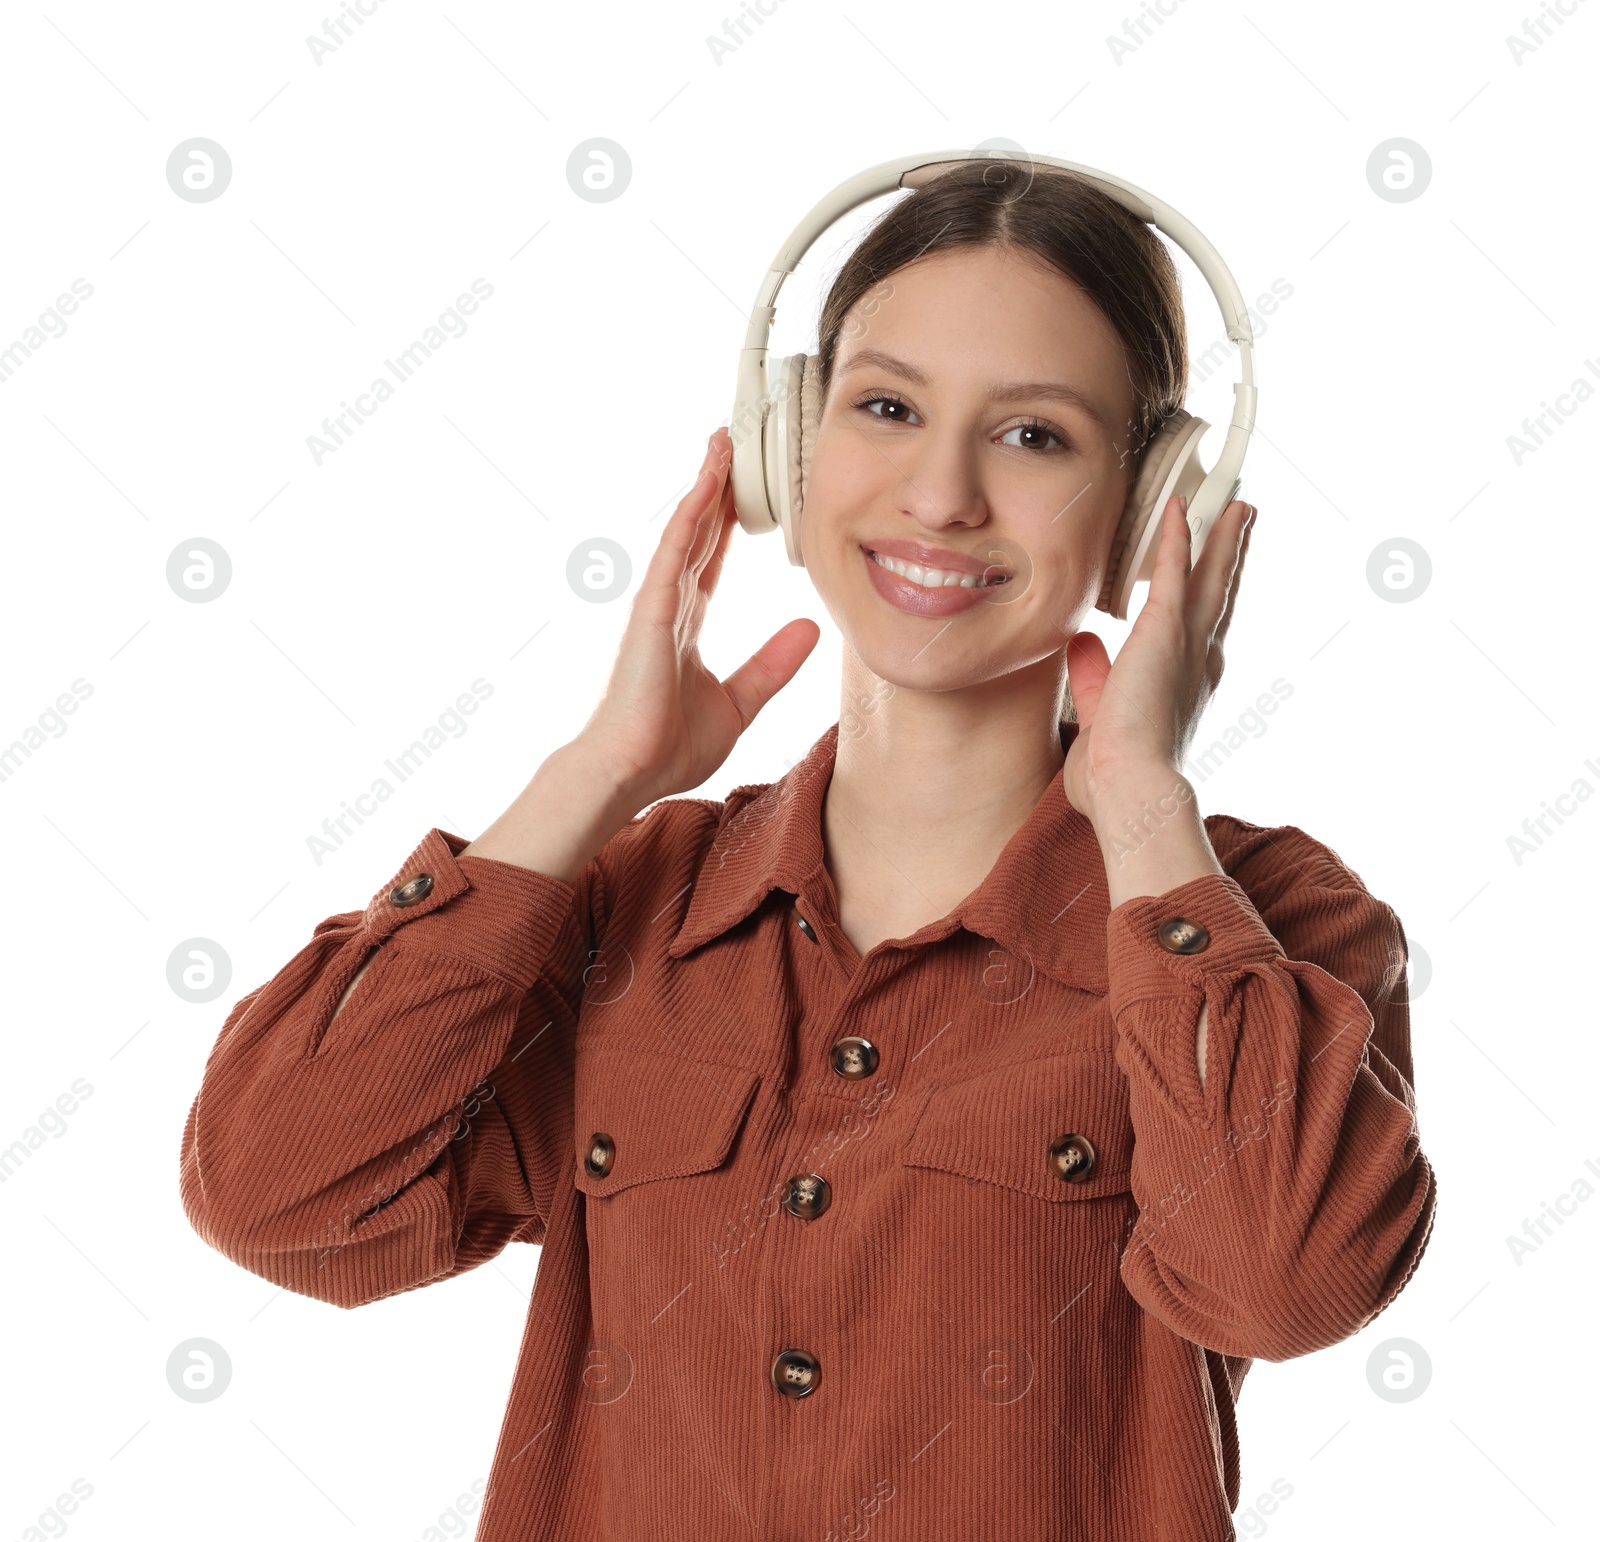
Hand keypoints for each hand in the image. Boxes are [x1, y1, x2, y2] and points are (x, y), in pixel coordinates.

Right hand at [576, 427, 820, 806]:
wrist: (631, 772)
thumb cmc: (670, 746)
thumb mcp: (741, 701)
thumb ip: (773, 664)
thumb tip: (810, 628)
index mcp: (685, 623)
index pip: (711, 557)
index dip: (727, 519)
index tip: (745, 485)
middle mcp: (669, 604)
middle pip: (697, 530)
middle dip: (716, 485)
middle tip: (734, 439)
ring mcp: (656, 603)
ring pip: (684, 528)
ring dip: (704, 483)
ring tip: (722, 440)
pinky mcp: (650, 610)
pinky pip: (674, 550)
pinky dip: (691, 514)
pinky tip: (707, 482)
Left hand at [1062, 493, 1255, 829]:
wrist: (1130, 790)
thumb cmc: (1112, 779)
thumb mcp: (1097, 720)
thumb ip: (1093, 680)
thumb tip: (1084, 644)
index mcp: (1186, 688)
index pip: (1200, 634)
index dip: (1210, 601)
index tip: (1214, 577)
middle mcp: (1198, 663)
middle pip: (1220, 596)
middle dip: (1231, 557)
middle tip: (1244, 521)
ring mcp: (1187, 646)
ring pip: (1211, 577)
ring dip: (1222, 537)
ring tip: (1236, 504)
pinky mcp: (1165, 632)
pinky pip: (1174, 571)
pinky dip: (1175, 536)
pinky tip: (1177, 505)